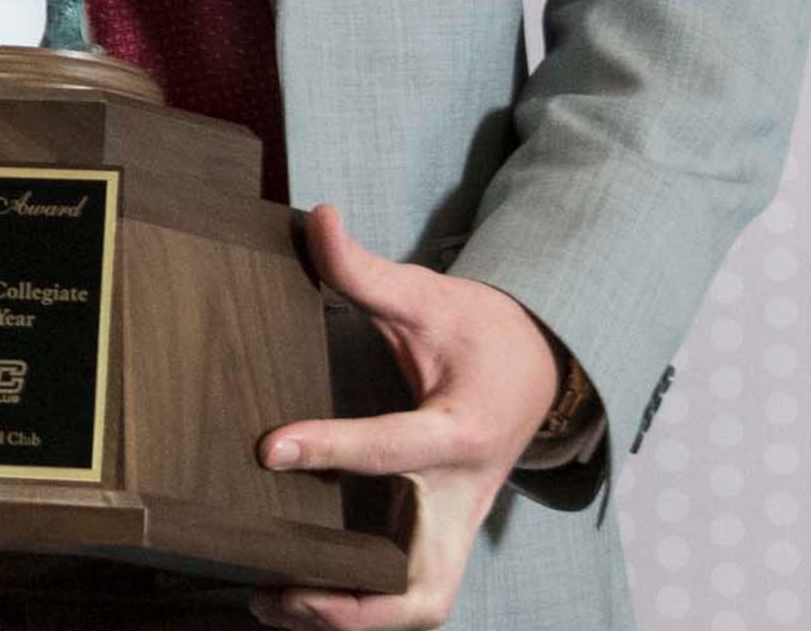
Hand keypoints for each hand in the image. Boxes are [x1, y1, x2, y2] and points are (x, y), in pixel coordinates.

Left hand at [248, 207, 564, 629]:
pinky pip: (406, 591)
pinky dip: (359, 606)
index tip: (271, 448)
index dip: (334, 449)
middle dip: (356, 598)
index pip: (397, 449)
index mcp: (464, 430)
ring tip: (271, 601)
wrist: (539, 371)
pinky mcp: (441, 539)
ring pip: (419, 603)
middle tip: (278, 585)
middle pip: (426, 582)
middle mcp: (463, 495)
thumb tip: (316, 219)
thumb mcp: (431, 297)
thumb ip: (368, 270)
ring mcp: (456, 527)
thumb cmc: (482, 336)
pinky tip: (294, 593)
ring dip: (352, 616)